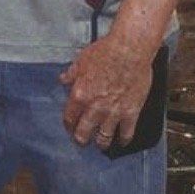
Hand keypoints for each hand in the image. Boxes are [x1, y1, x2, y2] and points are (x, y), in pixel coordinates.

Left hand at [59, 34, 153, 148]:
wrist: (130, 49)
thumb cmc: (107, 51)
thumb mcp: (82, 60)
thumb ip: (72, 73)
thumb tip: (63, 79)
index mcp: (80, 95)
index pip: (69, 118)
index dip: (68, 125)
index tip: (70, 127)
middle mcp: (94, 108)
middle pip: (83, 134)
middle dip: (81, 140)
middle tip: (82, 141)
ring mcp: (113, 112)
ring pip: (104, 138)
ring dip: (101, 143)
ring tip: (101, 144)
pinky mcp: (131, 112)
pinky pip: (126, 133)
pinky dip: (123, 140)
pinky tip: (122, 141)